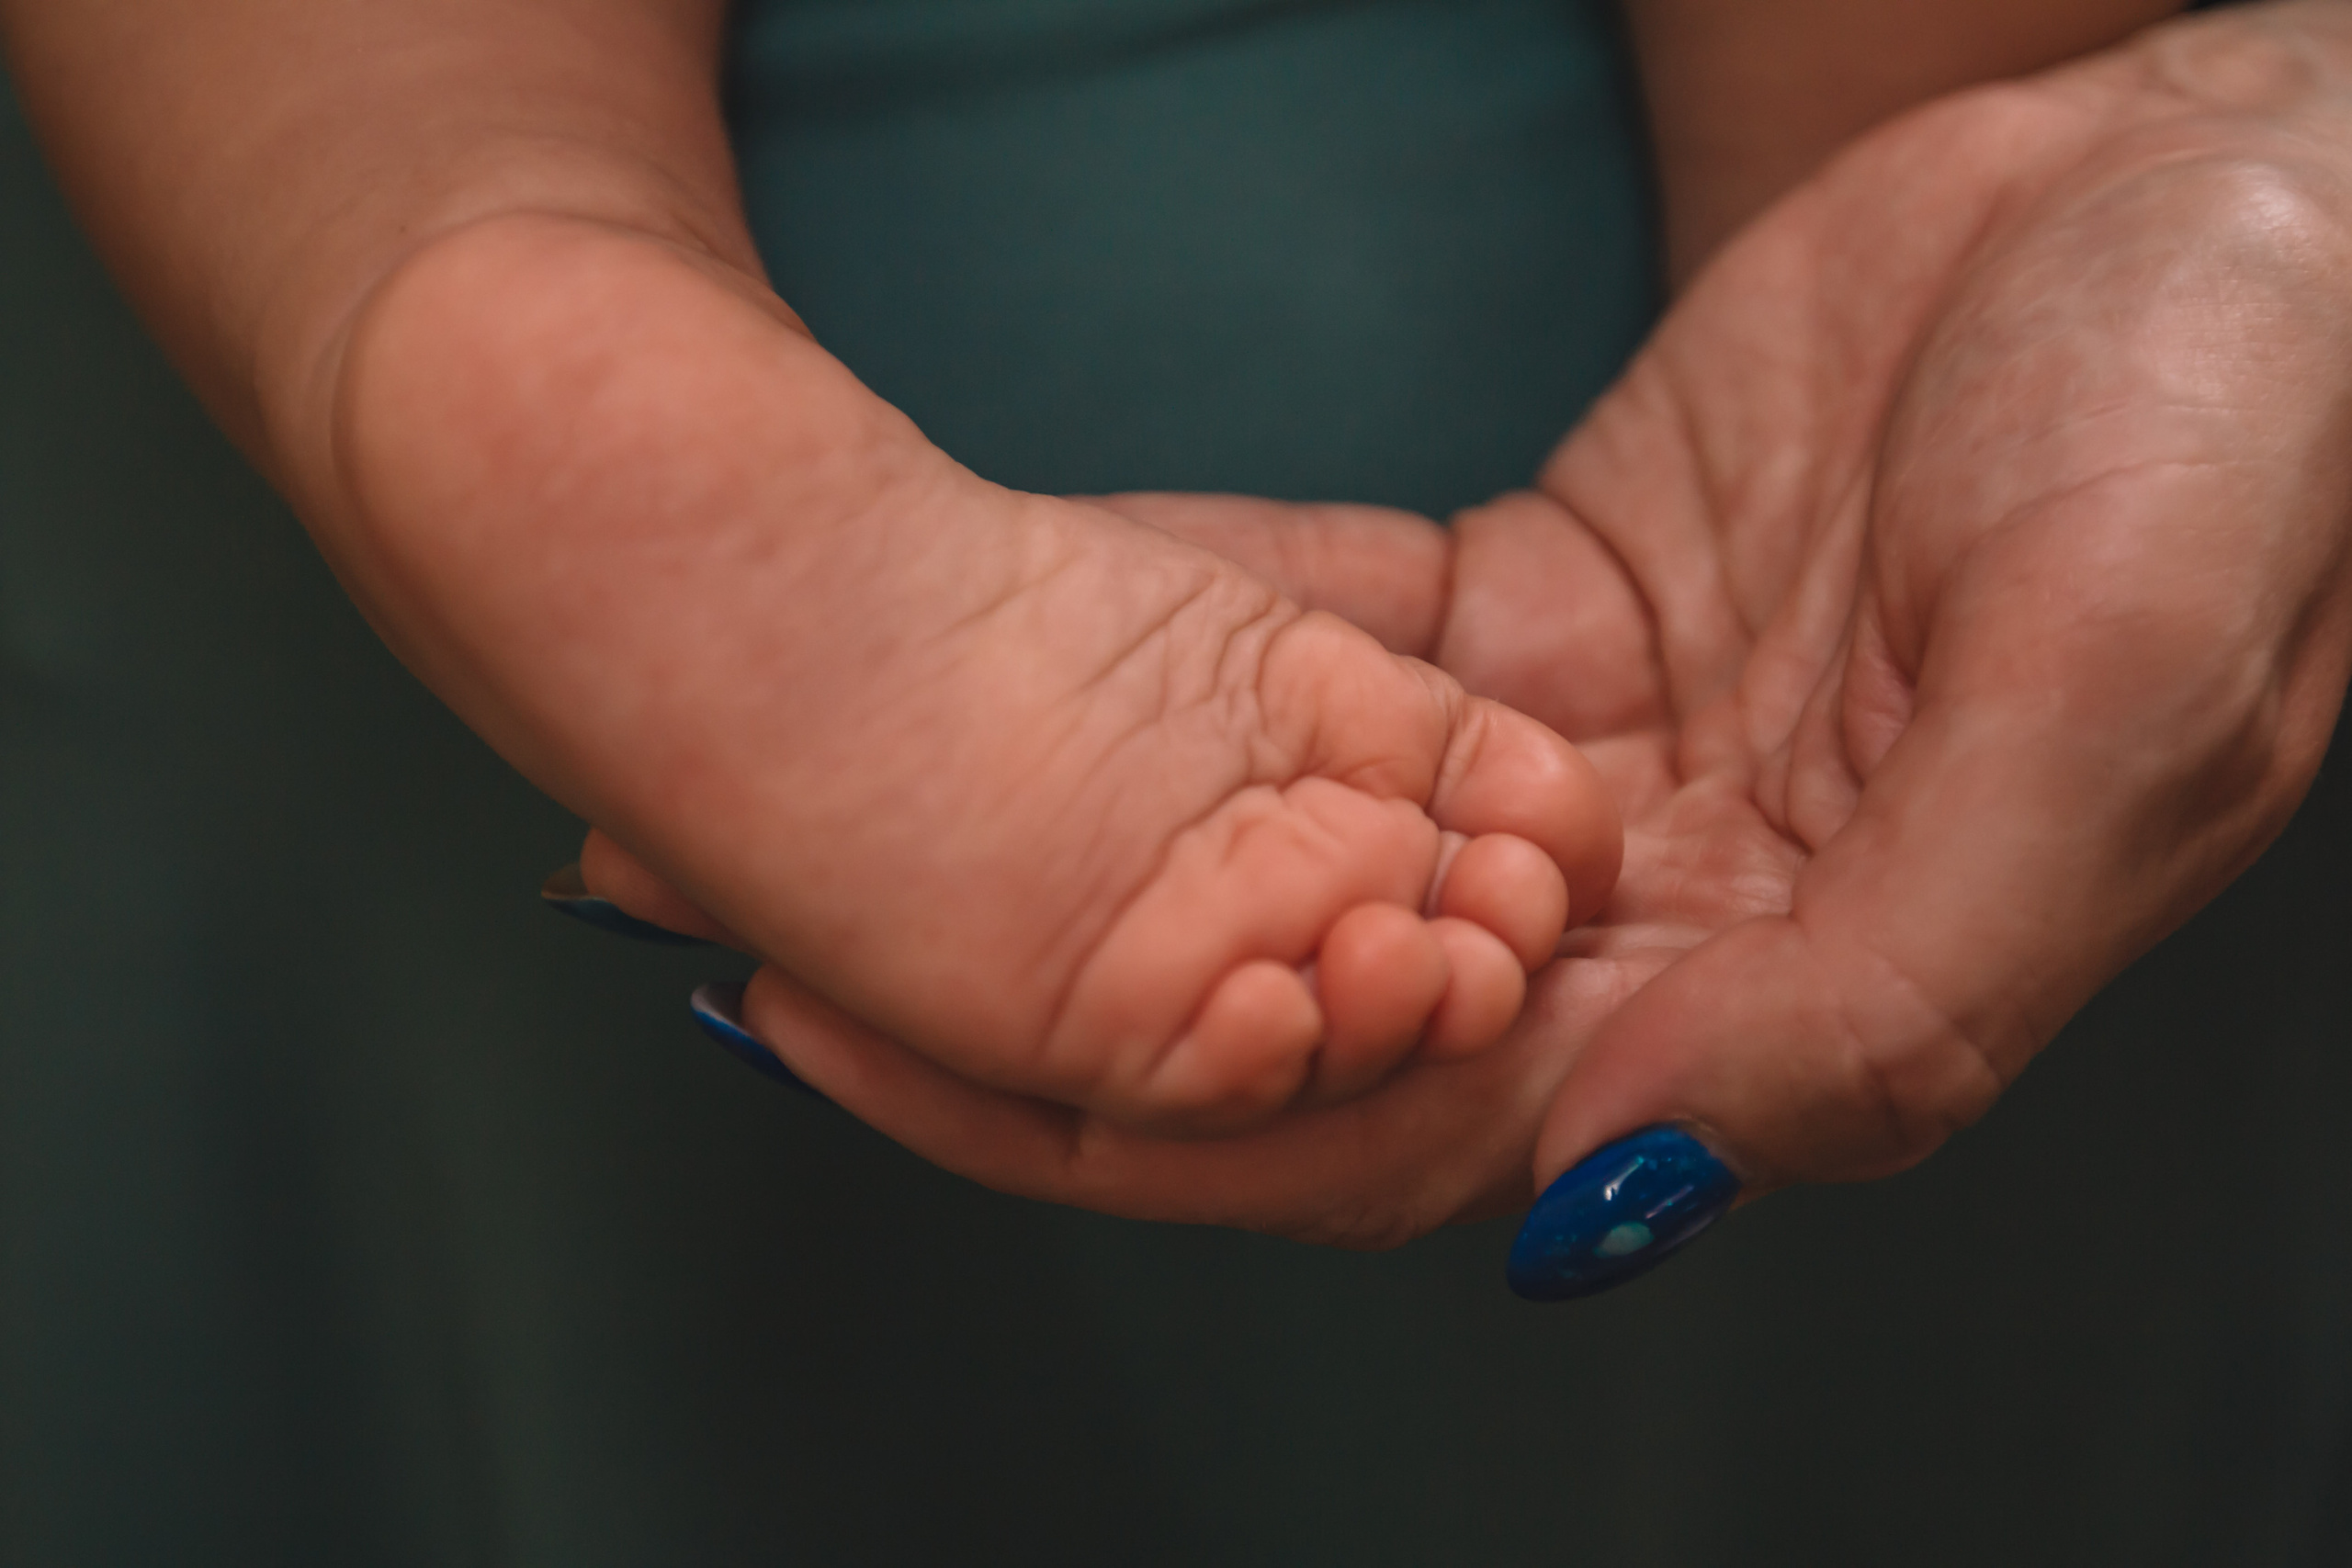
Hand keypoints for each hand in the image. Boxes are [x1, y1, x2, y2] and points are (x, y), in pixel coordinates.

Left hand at [607, 0, 2351, 1247]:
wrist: (2250, 174)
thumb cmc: (2240, 417)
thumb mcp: (2102, 700)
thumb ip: (1881, 992)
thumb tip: (1606, 1199)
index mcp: (1791, 996)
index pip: (1416, 1131)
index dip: (1149, 1118)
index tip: (879, 1050)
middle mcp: (1672, 919)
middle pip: (1300, 1017)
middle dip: (1040, 1002)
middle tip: (749, 944)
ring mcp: (1601, 768)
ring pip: (1290, 862)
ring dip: (1068, 854)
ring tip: (800, 821)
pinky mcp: (1556, 620)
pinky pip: (1327, 679)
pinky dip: (1172, 681)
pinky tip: (998, 668)